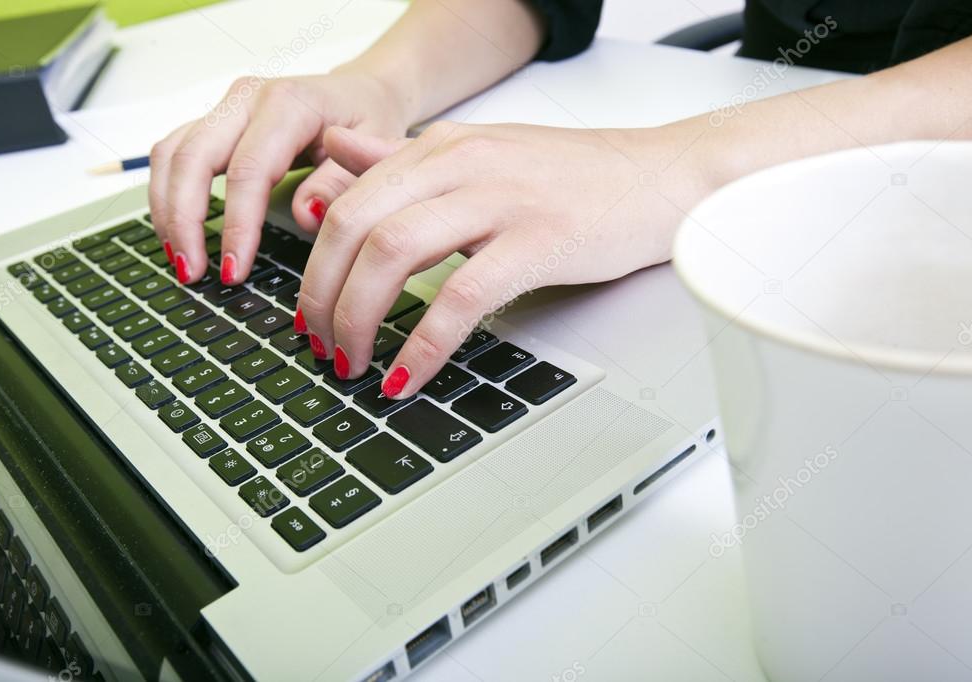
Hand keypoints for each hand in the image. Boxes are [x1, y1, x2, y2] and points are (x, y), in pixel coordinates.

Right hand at [148, 70, 411, 283]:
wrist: (360, 93)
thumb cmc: (367, 121)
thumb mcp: (375, 151)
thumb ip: (340, 183)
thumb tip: (305, 215)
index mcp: (288, 104)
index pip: (249, 169)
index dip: (237, 224)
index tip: (235, 269)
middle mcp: (247, 99)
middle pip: (193, 157)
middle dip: (185, 220)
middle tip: (192, 271)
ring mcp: (225, 108)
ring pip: (172, 153)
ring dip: (167, 210)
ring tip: (181, 260)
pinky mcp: (213, 123)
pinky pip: (174, 154)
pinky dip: (167, 195)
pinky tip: (177, 233)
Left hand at [297, 120, 715, 396]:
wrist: (662, 176)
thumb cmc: (575, 176)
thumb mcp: (479, 153)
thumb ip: (402, 157)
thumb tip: (336, 158)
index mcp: (438, 147)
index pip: (344, 201)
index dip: (312, 265)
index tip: (309, 313)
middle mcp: (459, 163)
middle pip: (353, 226)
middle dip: (322, 297)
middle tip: (322, 346)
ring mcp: (499, 199)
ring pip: (392, 253)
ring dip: (358, 318)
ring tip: (353, 363)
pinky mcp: (539, 241)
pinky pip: (461, 296)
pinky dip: (423, 344)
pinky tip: (408, 376)